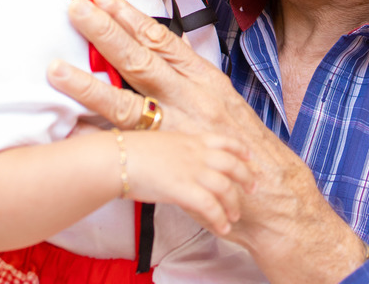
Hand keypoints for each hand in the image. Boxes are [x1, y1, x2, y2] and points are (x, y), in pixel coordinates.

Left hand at [48, 0, 368, 282]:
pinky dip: (99, 136)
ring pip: (126, 100)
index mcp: (205, 79)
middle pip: (142, 59)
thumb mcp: (225, 102)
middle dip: (108, 31)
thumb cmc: (248, 146)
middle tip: (78, 7)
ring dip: (89, 83)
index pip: (164, 41)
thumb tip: (165, 57)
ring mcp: (177, 128)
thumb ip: (193, 80)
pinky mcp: (169, 158)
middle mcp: (190, 97)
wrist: (272, 188)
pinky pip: (128, 144)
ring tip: (56, 67)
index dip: (134, 18)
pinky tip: (72, 129)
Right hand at [120, 130, 253, 236]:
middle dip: (246, 178)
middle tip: (253, 189)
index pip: (224, 141)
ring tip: (234, 217)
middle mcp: (196, 153)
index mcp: (191, 139)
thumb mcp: (160, 142)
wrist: (115, 158)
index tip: (249, 157)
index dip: (240, 149)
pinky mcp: (184, 189)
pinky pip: (210, 207)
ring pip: (225, 188)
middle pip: (233, 164)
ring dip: (233, 205)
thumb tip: (177, 161)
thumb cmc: (129, 151)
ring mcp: (192, 170)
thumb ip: (176, 150)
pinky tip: (222, 228)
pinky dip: (219, 220)